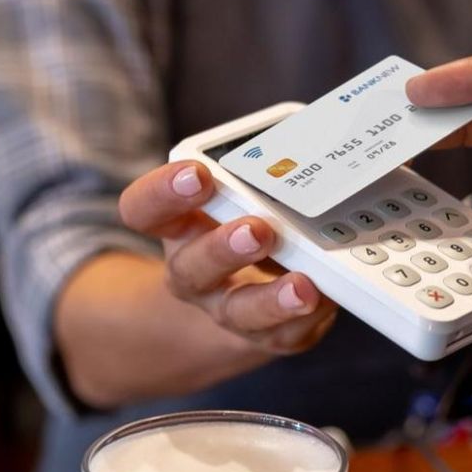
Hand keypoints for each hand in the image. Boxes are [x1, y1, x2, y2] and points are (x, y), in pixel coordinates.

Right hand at [117, 161, 338, 356]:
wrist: (252, 294)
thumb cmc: (247, 222)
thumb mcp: (242, 194)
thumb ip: (260, 171)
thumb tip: (307, 137)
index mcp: (178, 225)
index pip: (144, 209)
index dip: (163, 192)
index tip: (198, 173)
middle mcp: (194, 270)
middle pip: (190, 266)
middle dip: (223, 248)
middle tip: (257, 229)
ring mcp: (227, 307)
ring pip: (238, 311)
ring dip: (269, 298)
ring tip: (301, 285)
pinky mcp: (268, 334)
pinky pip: (285, 333)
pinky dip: (309, 317)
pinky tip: (327, 297)